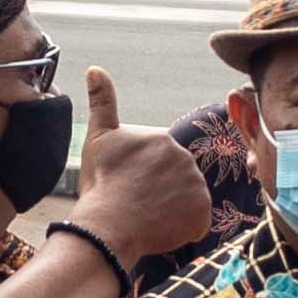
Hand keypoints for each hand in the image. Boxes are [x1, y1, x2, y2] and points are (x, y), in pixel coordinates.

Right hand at [72, 70, 215, 265]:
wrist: (108, 224)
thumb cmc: (101, 182)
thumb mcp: (98, 138)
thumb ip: (102, 102)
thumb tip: (95, 68)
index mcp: (162, 138)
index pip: (158, 160)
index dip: (142, 176)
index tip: (128, 185)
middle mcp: (186, 157)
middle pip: (175, 178)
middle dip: (159, 190)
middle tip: (136, 202)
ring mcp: (197, 186)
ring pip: (186, 200)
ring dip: (171, 209)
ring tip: (146, 217)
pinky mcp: (203, 214)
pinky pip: (196, 222)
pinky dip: (181, 228)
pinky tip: (159, 229)